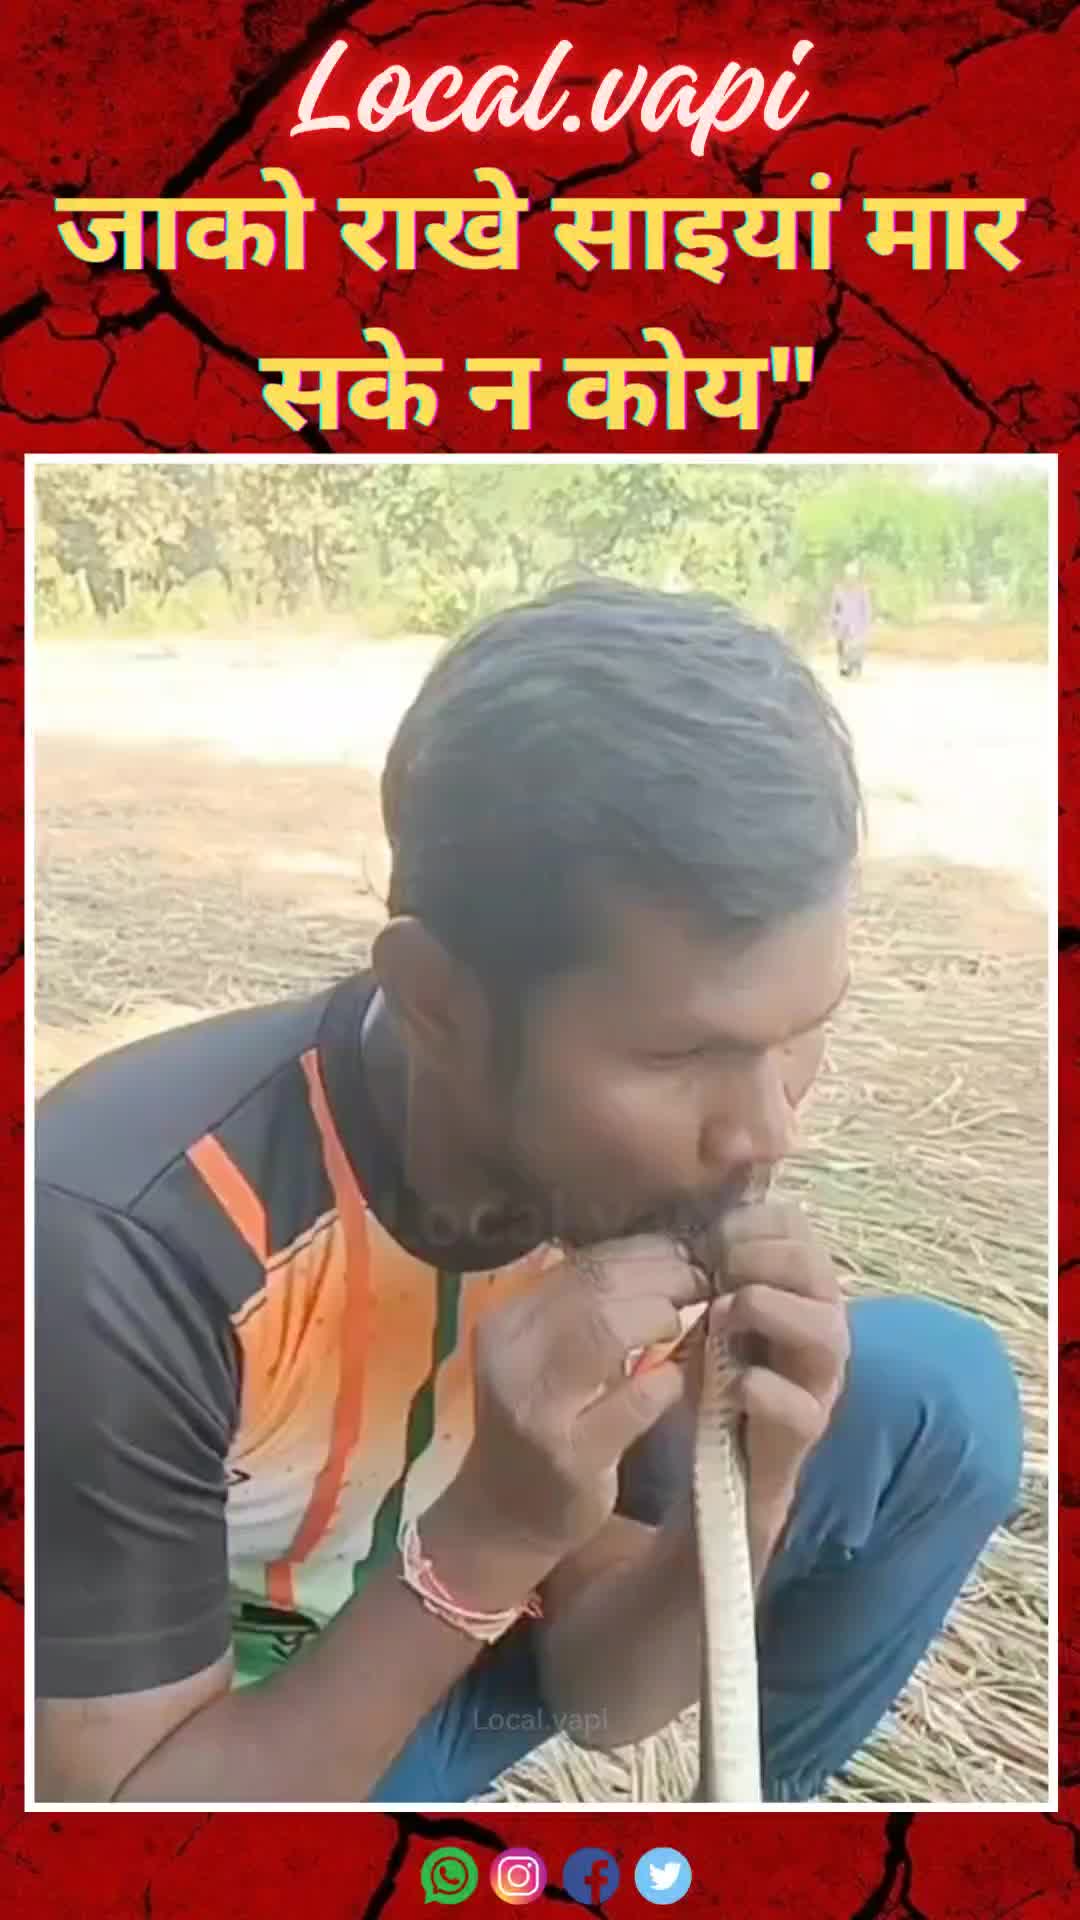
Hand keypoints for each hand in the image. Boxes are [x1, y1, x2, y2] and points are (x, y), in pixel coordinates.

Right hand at [431, 1236, 709, 1582]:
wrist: (506, 1514)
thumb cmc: (545, 1421)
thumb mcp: (553, 1354)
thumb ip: (594, 1307)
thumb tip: (672, 1251)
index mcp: (507, 1320)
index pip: (584, 1263)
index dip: (648, 1252)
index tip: (693, 1252)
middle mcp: (511, 1355)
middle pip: (597, 1286)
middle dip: (665, 1277)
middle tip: (708, 1281)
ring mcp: (535, 1406)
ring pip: (605, 1328)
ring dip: (663, 1317)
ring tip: (691, 1323)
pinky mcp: (569, 1455)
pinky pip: (633, 1400)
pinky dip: (665, 1382)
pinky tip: (676, 1381)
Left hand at [687, 1200, 849, 1577]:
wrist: (731, 1464)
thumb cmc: (721, 1375)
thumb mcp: (715, 1312)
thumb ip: (715, 1270)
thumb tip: (689, 1225)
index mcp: (804, 1288)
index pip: (797, 1228)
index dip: (751, 1224)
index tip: (707, 1240)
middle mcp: (826, 1326)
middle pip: (815, 1268)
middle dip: (758, 1261)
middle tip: (713, 1276)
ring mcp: (823, 1380)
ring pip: (824, 1330)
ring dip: (766, 1311)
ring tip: (721, 1318)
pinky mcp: (807, 1430)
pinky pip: (798, 1404)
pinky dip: (760, 1388)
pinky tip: (729, 1384)